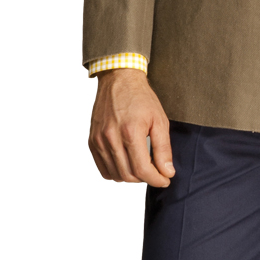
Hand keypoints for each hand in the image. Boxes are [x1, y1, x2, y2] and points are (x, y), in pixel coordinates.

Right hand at [89, 69, 174, 185]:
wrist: (118, 79)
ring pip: (115, 174)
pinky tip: (127, 164)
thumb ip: (164, 149)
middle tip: (156, 172)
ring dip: (131, 176)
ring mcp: (99, 140)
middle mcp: (111, 138)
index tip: (165, 179)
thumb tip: (167, 172)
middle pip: (128, 175)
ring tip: (142, 166)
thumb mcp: (160, 120)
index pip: (142, 170)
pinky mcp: (92, 141)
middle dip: (145, 179)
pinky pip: (103, 168)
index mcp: (130, 132)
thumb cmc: (140, 97)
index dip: (156, 179)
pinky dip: (116, 172)